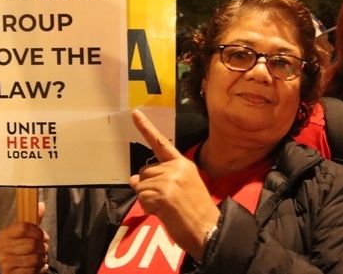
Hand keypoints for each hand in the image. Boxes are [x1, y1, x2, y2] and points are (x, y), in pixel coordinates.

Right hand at [0, 202, 48, 273]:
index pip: (24, 228)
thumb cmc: (18, 249)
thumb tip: (40, 205)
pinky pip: (31, 271)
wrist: (9, 268)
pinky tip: (39, 267)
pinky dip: (39, 269)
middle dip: (43, 248)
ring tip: (42, 258)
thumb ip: (33, 222)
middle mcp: (2, 247)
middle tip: (44, 249)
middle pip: (31, 244)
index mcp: (4, 234)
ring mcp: (5, 262)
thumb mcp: (23, 235)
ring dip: (42, 259)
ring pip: (33, 259)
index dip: (38, 232)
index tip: (45, 237)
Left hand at [129, 109, 219, 259]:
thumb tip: (133, 179)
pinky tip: (163, 213)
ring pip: (140, 185)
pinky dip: (147, 207)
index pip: (161, 143)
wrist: (209, 229)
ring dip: (147, 199)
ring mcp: (169, 179)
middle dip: (147, 187)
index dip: (146, 128)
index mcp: (183, 164)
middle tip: (165, 201)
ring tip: (166, 208)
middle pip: (144, 171)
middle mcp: (175, 168)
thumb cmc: (196, 212)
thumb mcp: (182, 189)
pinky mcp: (163, 193)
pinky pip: (141, 197)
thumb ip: (160, 179)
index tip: (135, 113)